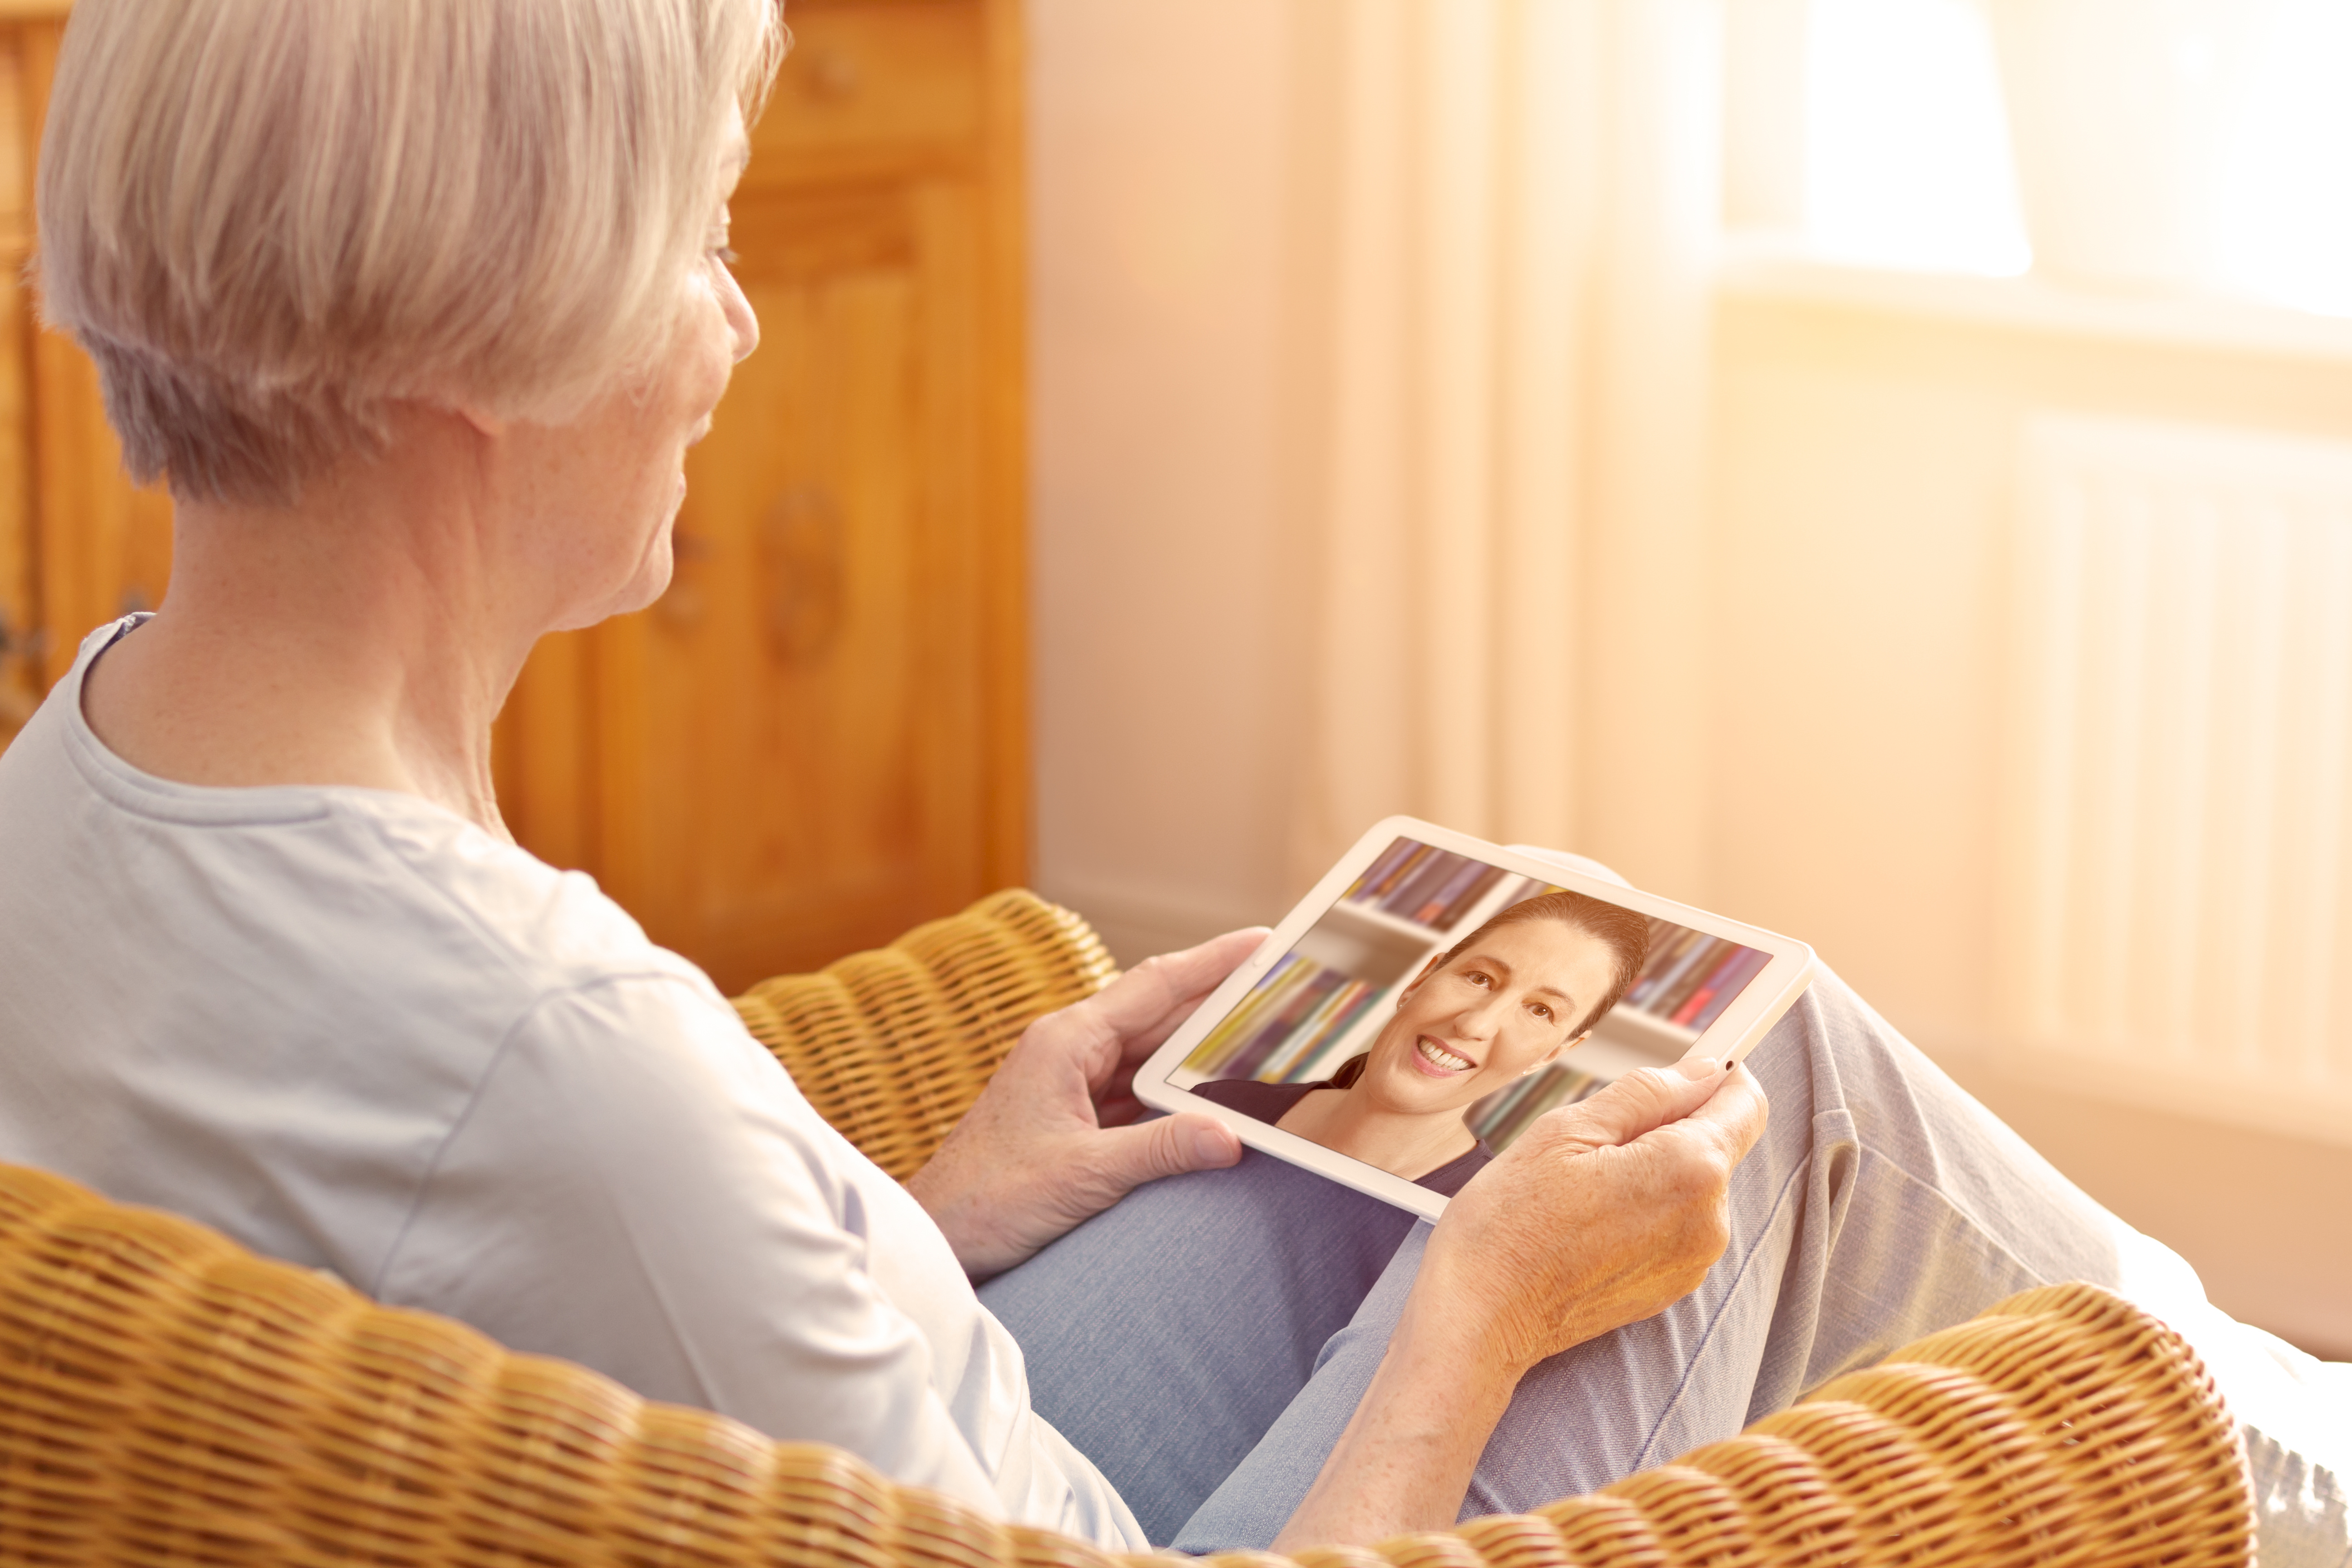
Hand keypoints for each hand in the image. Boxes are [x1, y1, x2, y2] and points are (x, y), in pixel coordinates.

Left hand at [907, 928, 1266, 1278]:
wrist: (936, 1238)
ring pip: (1148, 1055)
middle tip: (1280, 988)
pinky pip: (1134, 1091)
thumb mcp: (1083, 1175)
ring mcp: (1067, 1082)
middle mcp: (1067, 1050)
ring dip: (1199, 1051)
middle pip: (1158, 1014)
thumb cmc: (988, 1200)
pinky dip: (1174, 1093)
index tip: (1263, 940)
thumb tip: (1233, 1135)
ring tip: (1260, 1038)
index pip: (1156, 985)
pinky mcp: (1069, 1118)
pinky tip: (1210, 1099)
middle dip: (1218, 1002)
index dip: (1215, 961)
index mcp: (1066, 1041)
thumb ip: (1160, 1150)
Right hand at [1273, 1044, 1766, 1550]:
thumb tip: (1704, 1069)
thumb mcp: (1566, 1130)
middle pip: (1716, 1144)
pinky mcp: (1673, 1288)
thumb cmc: (1509, 1221)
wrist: (1481, 1320)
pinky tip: (1588, 1222)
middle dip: (1669, 1126)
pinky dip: (1644, 1210)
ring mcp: (1694, 1261)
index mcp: (1689, 1169)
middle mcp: (1709, 1220)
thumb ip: (1646, 1094)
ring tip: (1582, 1187)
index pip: (1745, 1103)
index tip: (1684, 1067)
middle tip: (1593, 1138)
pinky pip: (1676, 1225)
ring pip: (1693, 1185)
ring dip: (1653, 1170)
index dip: (1718, 1074)